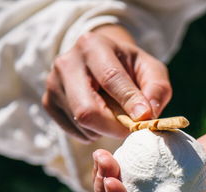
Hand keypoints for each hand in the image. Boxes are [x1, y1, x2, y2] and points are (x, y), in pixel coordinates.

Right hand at [42, 24, 171, 142]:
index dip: (129, 102)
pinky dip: (93, 133)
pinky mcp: (48, 102)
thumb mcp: (151, 70)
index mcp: (93, 45)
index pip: (110, 78)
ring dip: (106, 130)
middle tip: (132, 129)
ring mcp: (53, 83)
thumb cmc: (130, 67)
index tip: (144, 118)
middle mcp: (66, 63)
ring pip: (81, 124)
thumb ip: (157, 89)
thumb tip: (149, 114)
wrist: (102, 61)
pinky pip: (73, 131)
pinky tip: (102, 119)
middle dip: (114, 126)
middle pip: (87, 110)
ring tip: (117, 117)